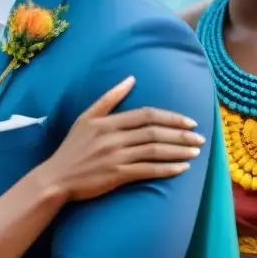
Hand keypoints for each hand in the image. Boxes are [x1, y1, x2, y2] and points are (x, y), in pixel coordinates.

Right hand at [41, 76, 203, 200]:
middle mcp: (112, 137)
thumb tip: (130, 79)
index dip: (170, 117)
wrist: (57, 178)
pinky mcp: (116, 176)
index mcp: (106, 122)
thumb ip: (108, 99)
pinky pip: (147, 171)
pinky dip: (167, 169)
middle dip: (180, 134)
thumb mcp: (86, 118)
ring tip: (195, 151)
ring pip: (154, 151)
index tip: (189, 121)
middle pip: (154, 133)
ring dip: (178, 151)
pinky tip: (181, 169)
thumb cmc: (72, 148)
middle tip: (200, 138)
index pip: (146, 115)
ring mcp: (115, 157)